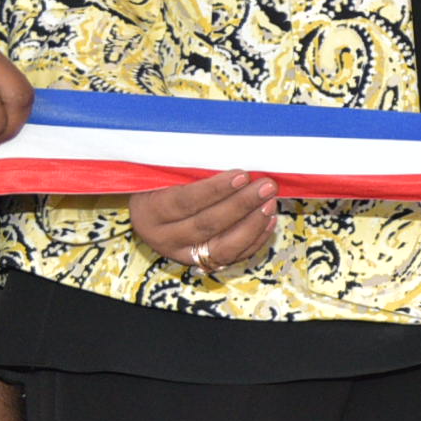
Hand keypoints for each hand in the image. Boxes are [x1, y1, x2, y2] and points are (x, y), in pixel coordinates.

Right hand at [130, 170, 276, 272]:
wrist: (150, 211)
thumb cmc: (162, 181)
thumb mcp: (166, 172)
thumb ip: (191, 169)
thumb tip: (233, 157)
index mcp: (150, 212)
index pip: (185, 201)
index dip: (216, 189)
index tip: (243, 175)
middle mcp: (164, 238)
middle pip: (206, 225)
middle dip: (241, 205)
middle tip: (266, 186)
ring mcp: (183, 254)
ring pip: (222, 248)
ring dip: (252, 225)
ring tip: (270, 203)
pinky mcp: (202, 263)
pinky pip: (233, 256)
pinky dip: (254, 239)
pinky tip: (269, 220)